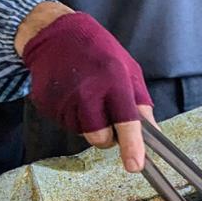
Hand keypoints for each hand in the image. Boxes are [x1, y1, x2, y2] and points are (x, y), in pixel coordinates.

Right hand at [22, 12, 152, 172]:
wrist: (57, 35)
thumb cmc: (98, 51)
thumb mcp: (129, 70)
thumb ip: (141, 103)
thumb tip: (154, 134)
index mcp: (114, 80)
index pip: (126, 120)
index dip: (131, 145)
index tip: (135, 166)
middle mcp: (88, 92)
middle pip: (100, 138)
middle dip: (107, 134)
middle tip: (106, 111)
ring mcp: (64, 100)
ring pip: (83, 134)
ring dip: (89, 123)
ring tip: (87, 94)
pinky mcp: (47, 106)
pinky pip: (66, 125)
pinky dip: (72, 116)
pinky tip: (72, 93)